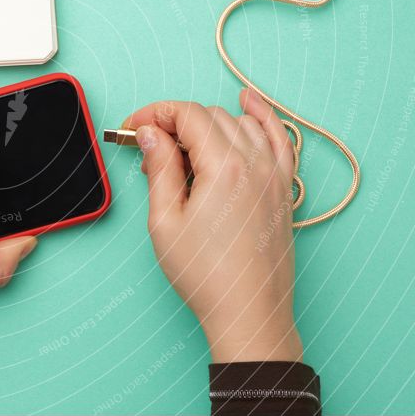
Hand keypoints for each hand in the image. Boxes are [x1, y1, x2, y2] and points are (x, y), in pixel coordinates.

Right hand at [124, 89, 302, 362]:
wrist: (248, 312)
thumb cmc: (205, 275)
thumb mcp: (166, 221)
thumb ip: (159, 169)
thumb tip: (151, 134)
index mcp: (224, 168)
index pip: (187, 115)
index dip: (154, 114)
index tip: (133, 128)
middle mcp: (255, 163)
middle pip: (210, 116)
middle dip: (175, 122)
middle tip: (150, 150)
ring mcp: (274, 174)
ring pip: (240, 122)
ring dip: (208, 123)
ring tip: (184, 149)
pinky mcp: (283, 188)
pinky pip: (278, 136)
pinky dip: (262, 115)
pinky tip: (248, 103)